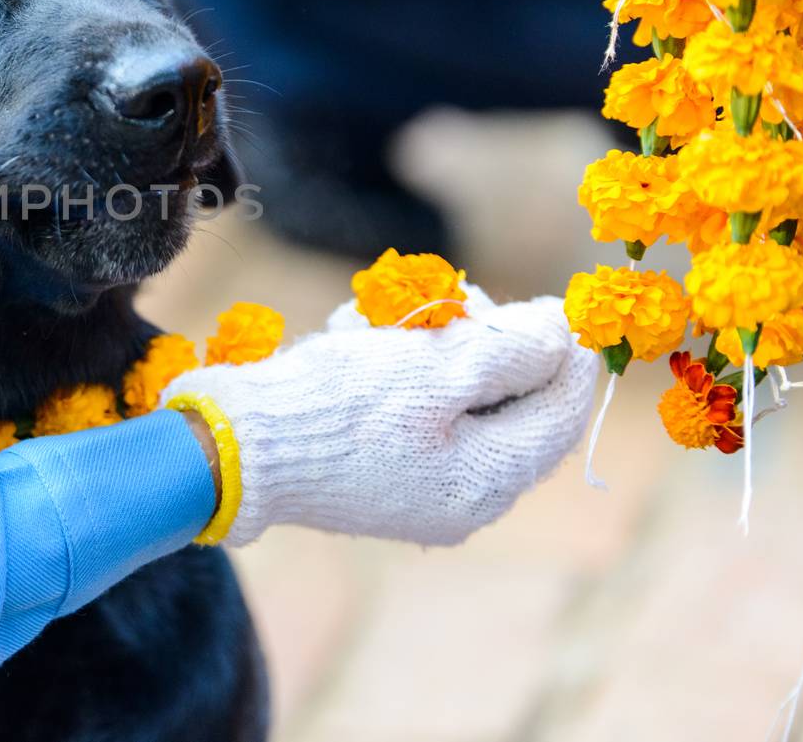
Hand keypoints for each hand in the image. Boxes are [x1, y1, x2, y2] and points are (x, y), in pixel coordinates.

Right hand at [162, 291, 596, 547]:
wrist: (235, 446)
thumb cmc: (336, 406)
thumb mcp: (431, 367)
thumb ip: (510, 352)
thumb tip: (564, 337)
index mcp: (485, 484)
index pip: (559, 415)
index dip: (567, 355)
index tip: (564, 304)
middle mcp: (461, 501)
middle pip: (508, 405)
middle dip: (482, 343)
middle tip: (450, 301)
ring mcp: (417, 491)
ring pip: (455, 401)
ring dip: (426, 349)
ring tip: (380, 321)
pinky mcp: (378, 475)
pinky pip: (412, 413)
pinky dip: (392, 372)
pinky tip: (356, 343)